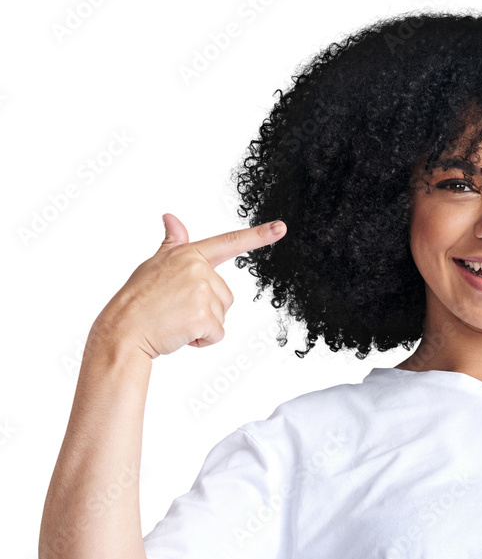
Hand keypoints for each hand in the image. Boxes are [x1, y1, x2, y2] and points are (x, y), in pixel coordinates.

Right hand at [92, 213, 286, 358]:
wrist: (122, 329)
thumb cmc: (137, 299)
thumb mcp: (154, 264)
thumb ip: (172, 244)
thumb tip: (171, 218)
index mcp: (187, 255)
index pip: (228, 243)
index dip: (257, 236)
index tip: (281, 228)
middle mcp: (197, 269)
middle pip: (225, 296)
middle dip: (206, 309)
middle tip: (175, 310)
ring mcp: (201, 291)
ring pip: (222, 315)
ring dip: (203, 325)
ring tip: (175, 320)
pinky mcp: (203, 316)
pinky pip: (217, 334)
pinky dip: (202, 340)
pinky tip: (179, 333)